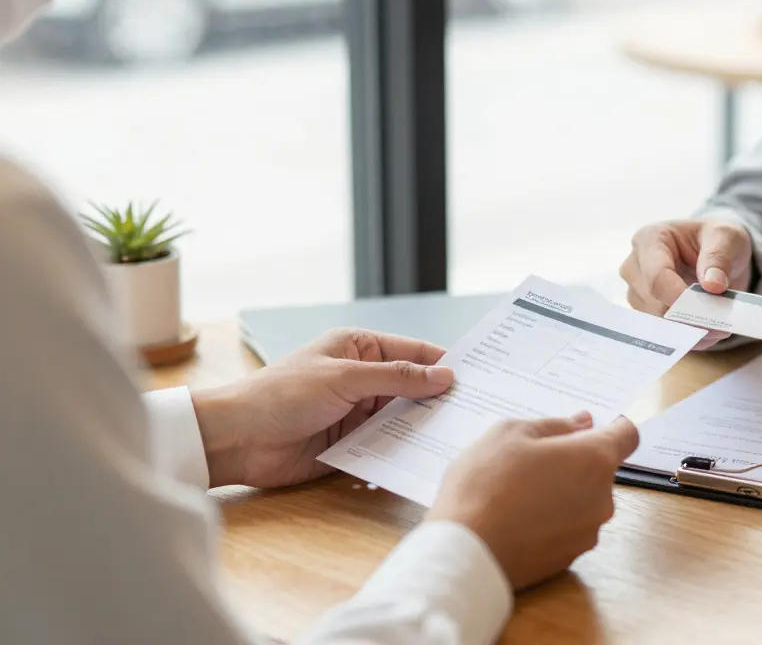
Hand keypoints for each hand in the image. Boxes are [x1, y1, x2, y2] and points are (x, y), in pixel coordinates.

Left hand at [191, 328, 454, 488]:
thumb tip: (445, 375)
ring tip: (459, 436)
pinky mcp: (352, 444)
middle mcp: (362, 378)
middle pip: (413, 387)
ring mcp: (358, 412)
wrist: (238, 440)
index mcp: (359, 348)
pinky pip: (387, 446)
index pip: (414, 351)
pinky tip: (427, 458)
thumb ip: (397, 378)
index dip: (445, 362)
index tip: (479, 376)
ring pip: (403, 418)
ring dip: (423, 427)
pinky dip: (404, 451)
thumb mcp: (345, 377)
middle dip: (439, 398)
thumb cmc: (282, 394)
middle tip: (477, 411)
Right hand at [429, 412, 639, 589]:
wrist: (465, 552)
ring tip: (517, 493)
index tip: (591, 427)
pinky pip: (567, 528)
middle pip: (600, 470)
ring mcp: (588, 532)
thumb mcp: (510, 434)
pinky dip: (551, 520)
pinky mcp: (570, 558)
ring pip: (583, 501)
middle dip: (574, 462)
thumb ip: (555, 425)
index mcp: (594, 460)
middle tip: (531, 460)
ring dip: (562, 492)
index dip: (612, 426)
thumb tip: (583, 423)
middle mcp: (602, 498)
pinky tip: (517, 519)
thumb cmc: (485, 484)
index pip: (627, 435)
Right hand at [620, 217, 752, 348]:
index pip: (656, 277)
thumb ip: (719, 257)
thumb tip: (712, 285)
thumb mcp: (726, 236)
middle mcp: (635, 266)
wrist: (714, 250)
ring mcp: (637, 291)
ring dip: (690, 329)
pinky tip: (710, 330)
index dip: (680, 298)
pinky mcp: (645, 312)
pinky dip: (690, 337)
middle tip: (723, 321)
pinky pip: (665, 334)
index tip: (708, 310)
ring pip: (658, 322)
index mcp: (650, 239)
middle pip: (654, 303)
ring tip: (720, 323)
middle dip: (689, 317)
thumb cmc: (716, 238)